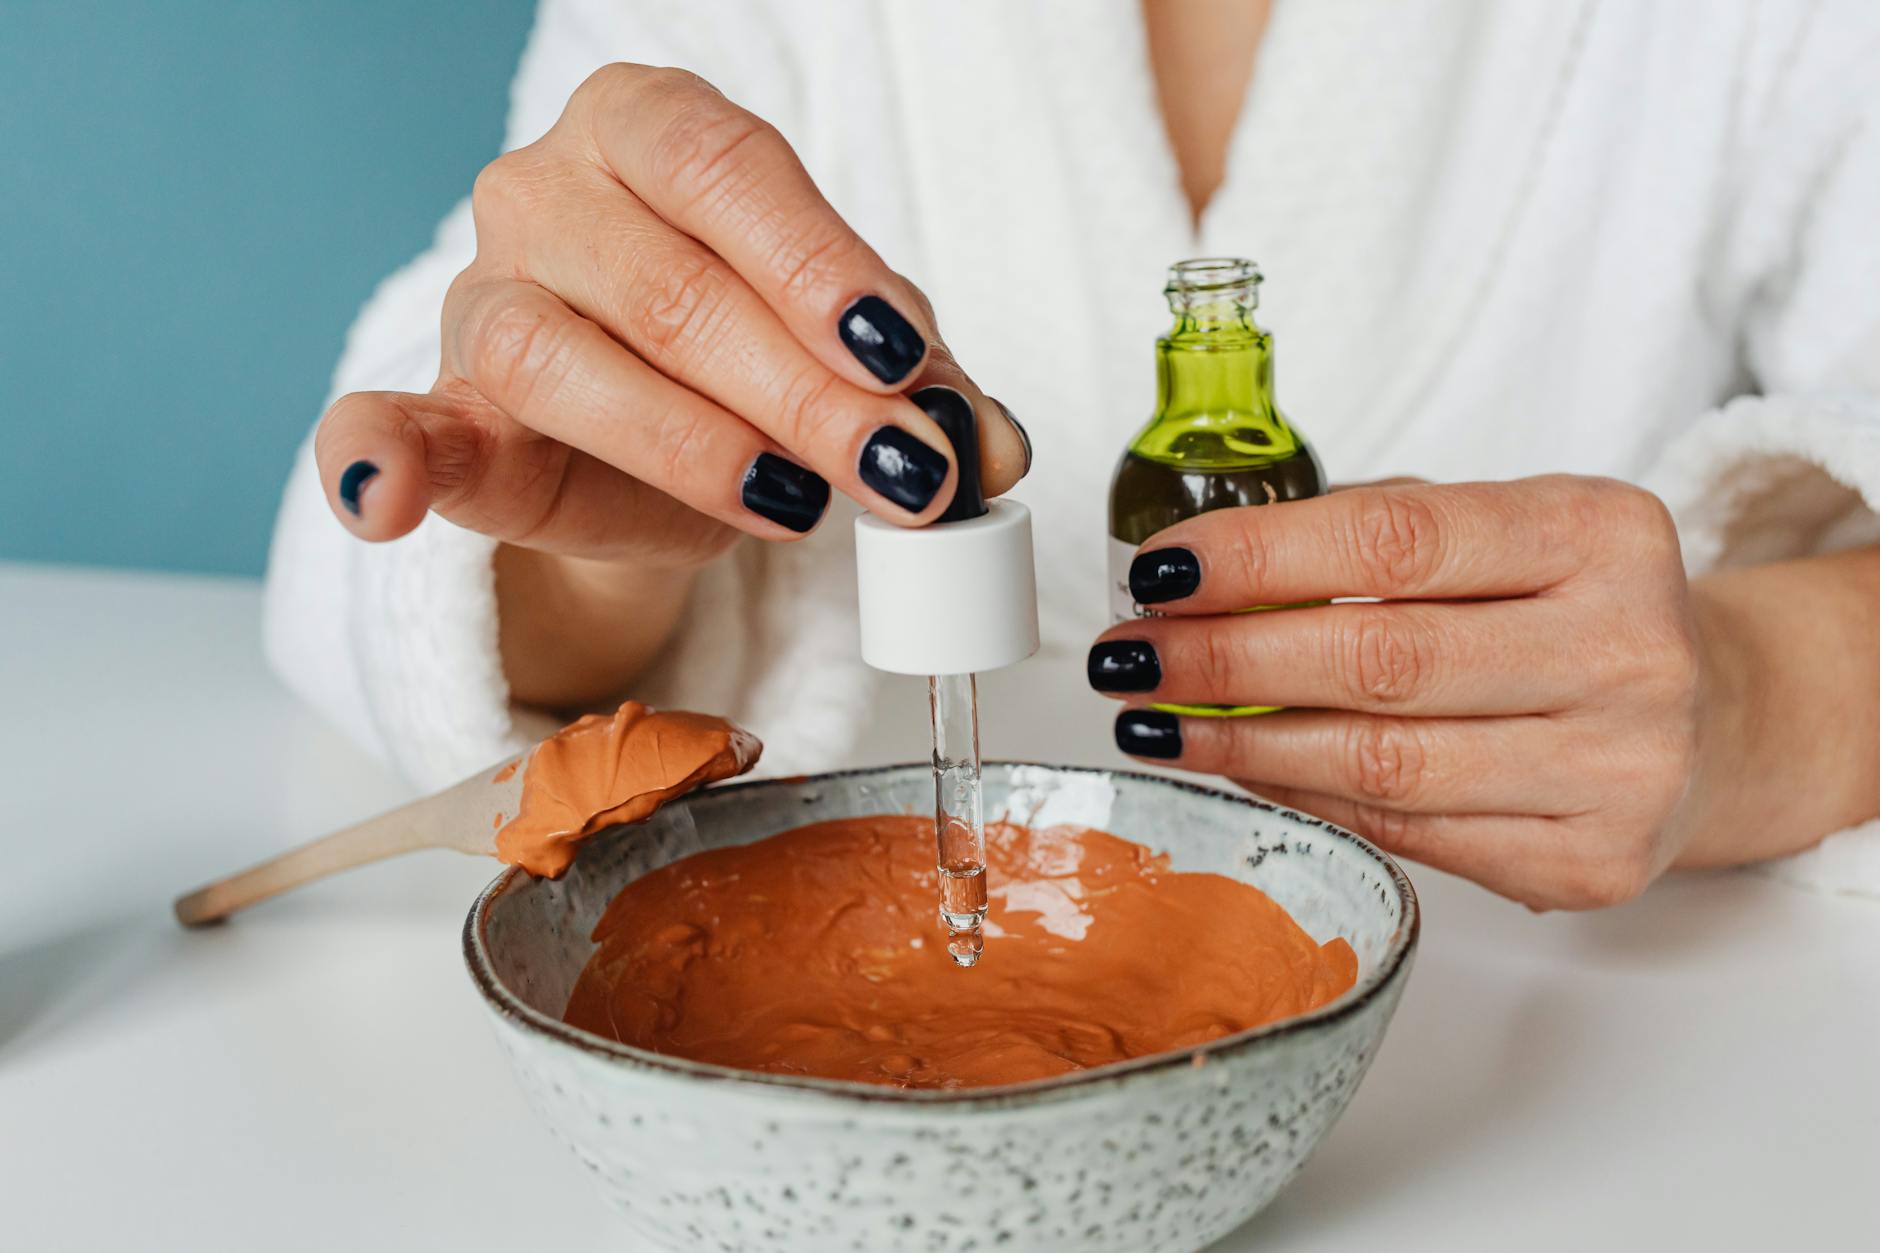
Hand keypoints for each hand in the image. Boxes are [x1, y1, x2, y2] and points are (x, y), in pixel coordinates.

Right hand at [313, 63, 1025, 565]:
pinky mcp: (443, 410)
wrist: (655, 444)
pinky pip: (389, 423)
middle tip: (905, 472)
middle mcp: (546, 189)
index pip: (733, 176)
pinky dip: (383, 458)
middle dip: (804, 393)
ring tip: (794, 506)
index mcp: (649, 127)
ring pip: (562, 360)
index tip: (908, 367)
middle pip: (670, 285)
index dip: (823, 272)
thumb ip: (917, 386)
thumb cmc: (753, 365)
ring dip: (690, 445)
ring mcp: (480, 296)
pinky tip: (385, 496)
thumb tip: (988, 450)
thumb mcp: (848, 356)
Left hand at [1089, 476, 1726, 909]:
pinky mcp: (1592, 859)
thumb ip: (1372, 538)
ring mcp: (1619, 768)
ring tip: (1156, 721)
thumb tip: (1198, 575)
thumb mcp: (1503, 532)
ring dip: (1242, 745)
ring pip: (1384, 764)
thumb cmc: (1568, 608)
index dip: (1259, 557)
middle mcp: (1628, 651)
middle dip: (1226, 660)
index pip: (1396, 538)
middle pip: (1382, 661)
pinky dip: (1305, 799)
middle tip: (1130, 655)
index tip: (1159, 569)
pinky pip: (1407, 832)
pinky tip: (1240, 771)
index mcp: (1601, 534)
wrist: (1706, 714)